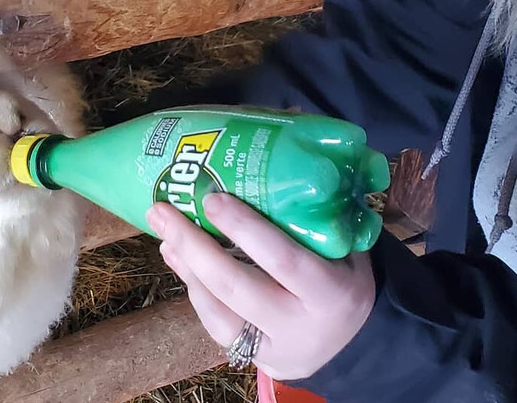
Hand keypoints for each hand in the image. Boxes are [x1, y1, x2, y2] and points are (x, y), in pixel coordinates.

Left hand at [146, 193, 375, 381]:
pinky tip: (178, 258)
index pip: (283, 259)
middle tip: (164, 210)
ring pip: (218, 312)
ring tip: (164, 231)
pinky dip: (194, 289)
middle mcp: (300, 326)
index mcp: (332, 293)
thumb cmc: (345, 277)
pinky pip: (216, 325)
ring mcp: (274, 348)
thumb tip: (275, 158)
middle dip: (195, 247)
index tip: (213, 198)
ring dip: (186, 267)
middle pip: (237, 287)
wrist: (353, 343)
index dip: (245, 229)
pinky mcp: (253, 359)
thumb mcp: (348, 249)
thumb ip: (318, 216)